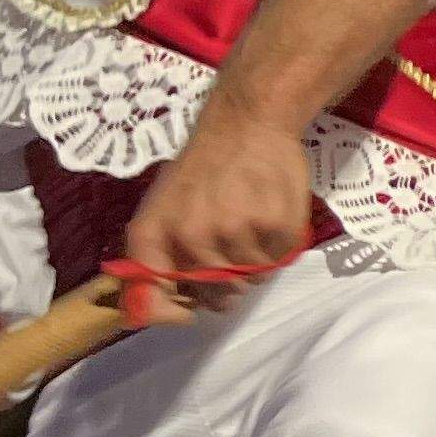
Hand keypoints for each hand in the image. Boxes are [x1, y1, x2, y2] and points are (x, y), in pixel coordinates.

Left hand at [122, 106, 312, 305]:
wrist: (246, 124)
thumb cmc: (200, 169)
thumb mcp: (162, 206)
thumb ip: (158, 256)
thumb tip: (176, 308)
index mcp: (155, 232)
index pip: (154, 295)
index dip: (170, 312)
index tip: (187, 312)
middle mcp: (192, 236)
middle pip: (216, 293)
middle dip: (227, 285)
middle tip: (233, 256)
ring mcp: (236, 231)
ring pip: (253, 278)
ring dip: (257, 263)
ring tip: (253, 229)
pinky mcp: (276, 225)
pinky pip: (281, 260)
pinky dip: (279, 248)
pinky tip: (271, 219)